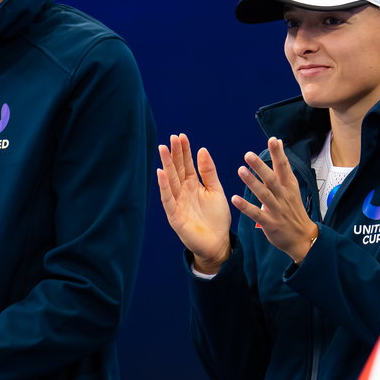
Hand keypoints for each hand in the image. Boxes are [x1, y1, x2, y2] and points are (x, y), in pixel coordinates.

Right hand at [157, 133, 232, 273]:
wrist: (218, 243)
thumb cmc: (217, 218)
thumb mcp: (216, 191)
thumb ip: (209, 172)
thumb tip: (202, 150)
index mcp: (193, 185)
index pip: (186, 164)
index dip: (184, 151)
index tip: (181, 136)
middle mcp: (183, 191)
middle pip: (177, 169)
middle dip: (174, 154)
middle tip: (171, 138)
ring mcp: (177, 203)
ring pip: (170, 181)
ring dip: (166, 165)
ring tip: (163, 149)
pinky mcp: (174, 216)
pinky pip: (168, 199)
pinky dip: (164, 187)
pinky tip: (161, 174)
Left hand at [232, 137, 318, 262]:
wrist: (302, 237)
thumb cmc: (293, 209)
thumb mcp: (291, 186)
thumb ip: (282, 165)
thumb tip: (279, 142)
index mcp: (288, 186)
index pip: (284, 167)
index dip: (278, 154)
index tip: (273, 140)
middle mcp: (283, 196)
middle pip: (272, 179)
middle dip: (261, 167)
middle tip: (248, 155)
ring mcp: (277, 210)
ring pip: (264, 195)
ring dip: (252, 183)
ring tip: (240, 171)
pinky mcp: (270, 223)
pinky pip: (257, 214)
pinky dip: (246, 207)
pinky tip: (235, 199)